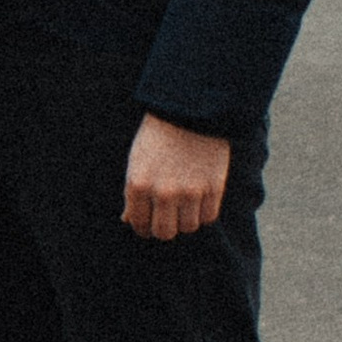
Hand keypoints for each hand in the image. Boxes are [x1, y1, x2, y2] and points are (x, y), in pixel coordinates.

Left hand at [123, 114, 230, 242]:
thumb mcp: (137, 160)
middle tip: (168, 217)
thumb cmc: (159, 134)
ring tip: (185, 202)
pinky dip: (204, 212)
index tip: (149, 222)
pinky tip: (200, 198)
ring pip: (188, 227)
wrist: (191, 109)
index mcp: (138, 184)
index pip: (139, 224)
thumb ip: (132, 192)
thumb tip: (128, 220)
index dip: (144, 226)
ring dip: (186, 219)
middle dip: (164, 227)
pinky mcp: (213, 189)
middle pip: (164, 232)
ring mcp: (190, 193)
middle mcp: (163, 193)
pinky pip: (208, 217)